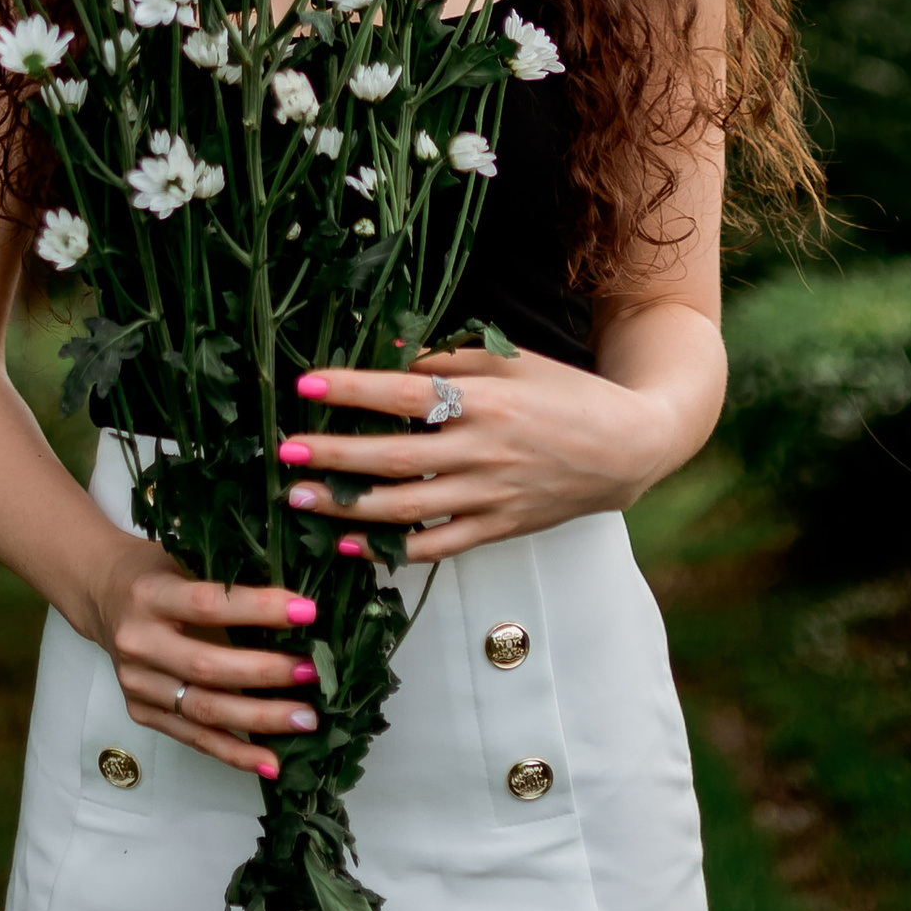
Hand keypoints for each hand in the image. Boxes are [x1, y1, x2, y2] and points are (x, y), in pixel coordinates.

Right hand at [86, 533, 325, 778]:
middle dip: (266, 672)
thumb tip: (297, 602)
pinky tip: (271, 761)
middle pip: (207, 667)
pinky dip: (234, 753)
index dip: (259, 609)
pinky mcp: (142, 712)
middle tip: (312, 672)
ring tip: (305, 719)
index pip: (208, 604)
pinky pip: (193, 738)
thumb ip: (225, 578)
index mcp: (150, 594)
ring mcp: (138, 684)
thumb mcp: (182, 557)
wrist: (100, 594)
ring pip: (203, 710)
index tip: (307, 612)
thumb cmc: (154, 571)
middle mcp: (139, 642)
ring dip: (259, 719)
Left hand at [273, 344, 670, 560]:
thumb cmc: (563, 394)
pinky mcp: (497, 530)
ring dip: (347, 507)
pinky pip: (435, 547)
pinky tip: (351, 546)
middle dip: (335, 455)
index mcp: (486, 401)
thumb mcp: (511, 362)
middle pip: (395, 457)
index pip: (406, 395)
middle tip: (286, 451)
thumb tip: (391, 359)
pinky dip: (391, 551)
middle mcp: (483, 451)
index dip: (354, 389)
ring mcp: (489, 497)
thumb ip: (450, 363)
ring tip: (300, 499)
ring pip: (406, 509)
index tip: (308, 385)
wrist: (625, 448)